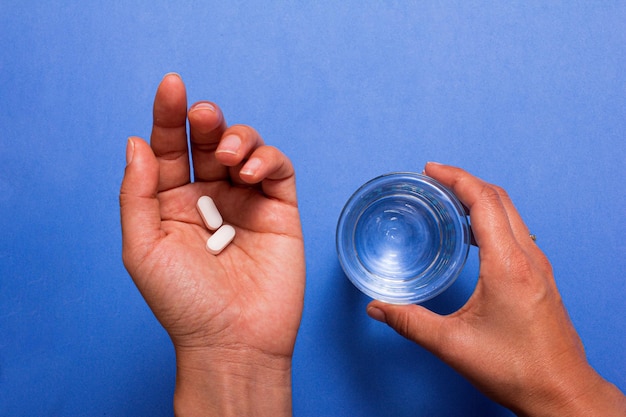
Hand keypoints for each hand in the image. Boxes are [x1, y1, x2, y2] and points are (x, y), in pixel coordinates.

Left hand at [119, 73, 304, 415]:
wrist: (234, 341)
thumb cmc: (184, 302)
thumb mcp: (143, 248)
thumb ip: (137, 194)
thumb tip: (136, 143)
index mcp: (173, 202)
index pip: (170, 148)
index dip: (169, 115)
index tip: (171, 86)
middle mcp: (210, 196)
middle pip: (209, 139)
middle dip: (206, 120)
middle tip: (204, 116)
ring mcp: (246, 200)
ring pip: (246, 147)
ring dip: (237, 138)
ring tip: (228, 156)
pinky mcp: (280, 208)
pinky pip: (276, 168)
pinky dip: (265, 159)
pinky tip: (248, 174)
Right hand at [367, 163, 625, 415]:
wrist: (562, 393)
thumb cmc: (517, 370)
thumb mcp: (453, 346)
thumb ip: (410, 323)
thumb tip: (378, 307)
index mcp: (508, 265)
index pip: (484, 201)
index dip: (455, 178)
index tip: (430, 170)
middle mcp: (529, 258)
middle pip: (499, 198)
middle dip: (464, 181)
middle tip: (433, 179)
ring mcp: (539, 266)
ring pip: (511, 212)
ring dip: (480, 197)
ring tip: (448, 199)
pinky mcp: (541, 277)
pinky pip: (517, 230)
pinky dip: (492, 217)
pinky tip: (471, 234)